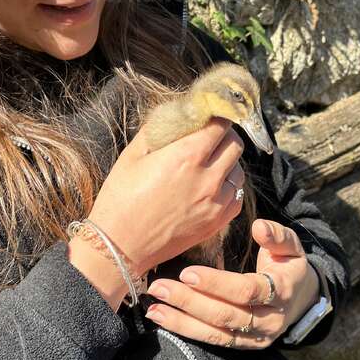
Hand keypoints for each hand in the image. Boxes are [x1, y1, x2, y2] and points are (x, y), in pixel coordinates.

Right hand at [86, 117, 245, 274]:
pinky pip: (236, 196)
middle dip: (224, 135)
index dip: (215, 116)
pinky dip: (229, 187)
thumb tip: (175, 113)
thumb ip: (156, 129)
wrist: (120, 246)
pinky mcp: (217, 222)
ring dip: (228, 161)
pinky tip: (212, 186)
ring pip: (239, 170)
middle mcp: (206, 177)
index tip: (208, 116)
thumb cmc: (121, 198)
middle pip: (235, 144)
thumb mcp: (132, 155)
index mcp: (185, 155)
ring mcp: (215, 202)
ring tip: (210, 163)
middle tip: (209, 137)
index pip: (220, 124)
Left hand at [144, 218, 319, 348]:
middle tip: (160, 287)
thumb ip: (276, 235)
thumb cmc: (288, 264)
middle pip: (226, 314)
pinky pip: (212, 340)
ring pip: (216, 332)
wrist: (301, 298)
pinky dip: (185, 330)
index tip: (188, 272)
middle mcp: (268, 320)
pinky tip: (163, 318)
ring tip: (154, 306)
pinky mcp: (242, 345)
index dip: (216, 283)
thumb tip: (259, 227)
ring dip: (182, 319)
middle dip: (190, 302)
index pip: (246, 290)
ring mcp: (255, 337)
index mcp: (280, 292)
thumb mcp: (290, 246)